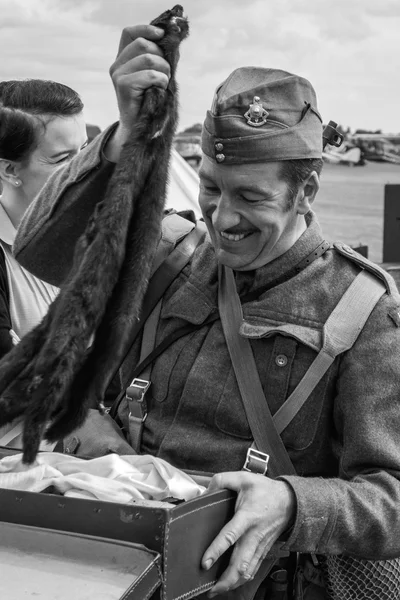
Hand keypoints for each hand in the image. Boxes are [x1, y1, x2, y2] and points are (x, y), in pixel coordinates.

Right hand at [105, 25, 170, 160]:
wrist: (140, 130)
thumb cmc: (151, 103)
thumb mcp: (155, 76)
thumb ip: (160, 58)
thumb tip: (173, 40)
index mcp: (123, 59)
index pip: (130, 32)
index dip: (147, 30)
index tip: (162, 35)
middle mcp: (117, 65)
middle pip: (143, 44)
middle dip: (162, 58)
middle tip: (166, 75)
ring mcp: (117, 74)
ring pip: (149, 58)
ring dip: (164, 71)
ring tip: (162, 85)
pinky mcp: (122, 85)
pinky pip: (150, 74)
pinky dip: (161, 81)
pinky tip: (159, 91)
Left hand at [202, 472, 295, 596]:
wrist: (290, 501)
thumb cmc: (266, 491)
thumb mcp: (243, 478)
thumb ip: (222, 480)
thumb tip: (207, 490)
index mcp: (247, 517)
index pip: (230, 536)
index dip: (216, 550)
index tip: (205, 563)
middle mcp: (253, 535)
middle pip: (240, 564)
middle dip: (225, 580)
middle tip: (210, 588)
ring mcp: (260, 545)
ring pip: (247, 571)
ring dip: (232, 583)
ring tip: (217, 590)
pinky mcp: (263, 550)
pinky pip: (253, 569)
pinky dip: (242, 580)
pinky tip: (232, 583)